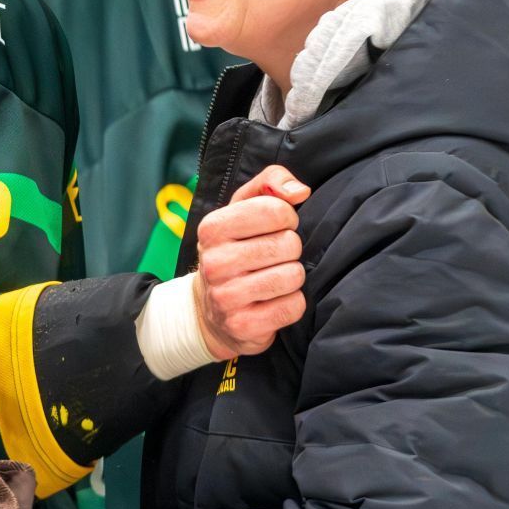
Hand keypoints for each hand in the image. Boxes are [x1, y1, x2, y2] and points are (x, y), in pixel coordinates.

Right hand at [195, 164, 309, 358]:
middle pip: (289, 244)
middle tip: (272, 258)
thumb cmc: (234, 250)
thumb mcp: (243, 209)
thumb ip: (270, 183)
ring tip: (272, 279)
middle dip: (290, 250)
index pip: (275, 210)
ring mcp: (226, 297)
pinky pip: (293, 306)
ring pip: (293, 276)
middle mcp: (214, 262)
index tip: (275, 228)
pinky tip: (273, 302)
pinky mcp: (243, 325)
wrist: (209, 312)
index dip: (287, 218)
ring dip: (291, 278)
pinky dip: (291, 304)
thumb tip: (300, 191)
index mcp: (212, 228)